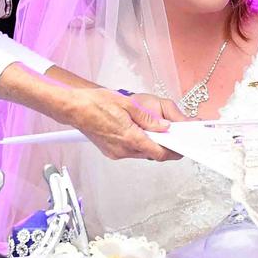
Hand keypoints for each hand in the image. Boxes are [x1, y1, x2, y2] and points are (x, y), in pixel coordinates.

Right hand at [68, 89, 182, 161]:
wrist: (74, 108)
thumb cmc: (97, 104)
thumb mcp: (129, 105)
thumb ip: (149, 118)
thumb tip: (165, 126)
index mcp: (130, 139)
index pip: (159, 153)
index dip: (174, 151)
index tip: (183, 147)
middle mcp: (123, 150)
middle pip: (152, 154)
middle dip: (164, 146)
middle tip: (174, 134)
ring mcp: (116, 152)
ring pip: (142, 152)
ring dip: (151, 143)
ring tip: (156, 129)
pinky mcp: (111, 151)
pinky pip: (131, 150)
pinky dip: (139, 143)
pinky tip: (139, 131)